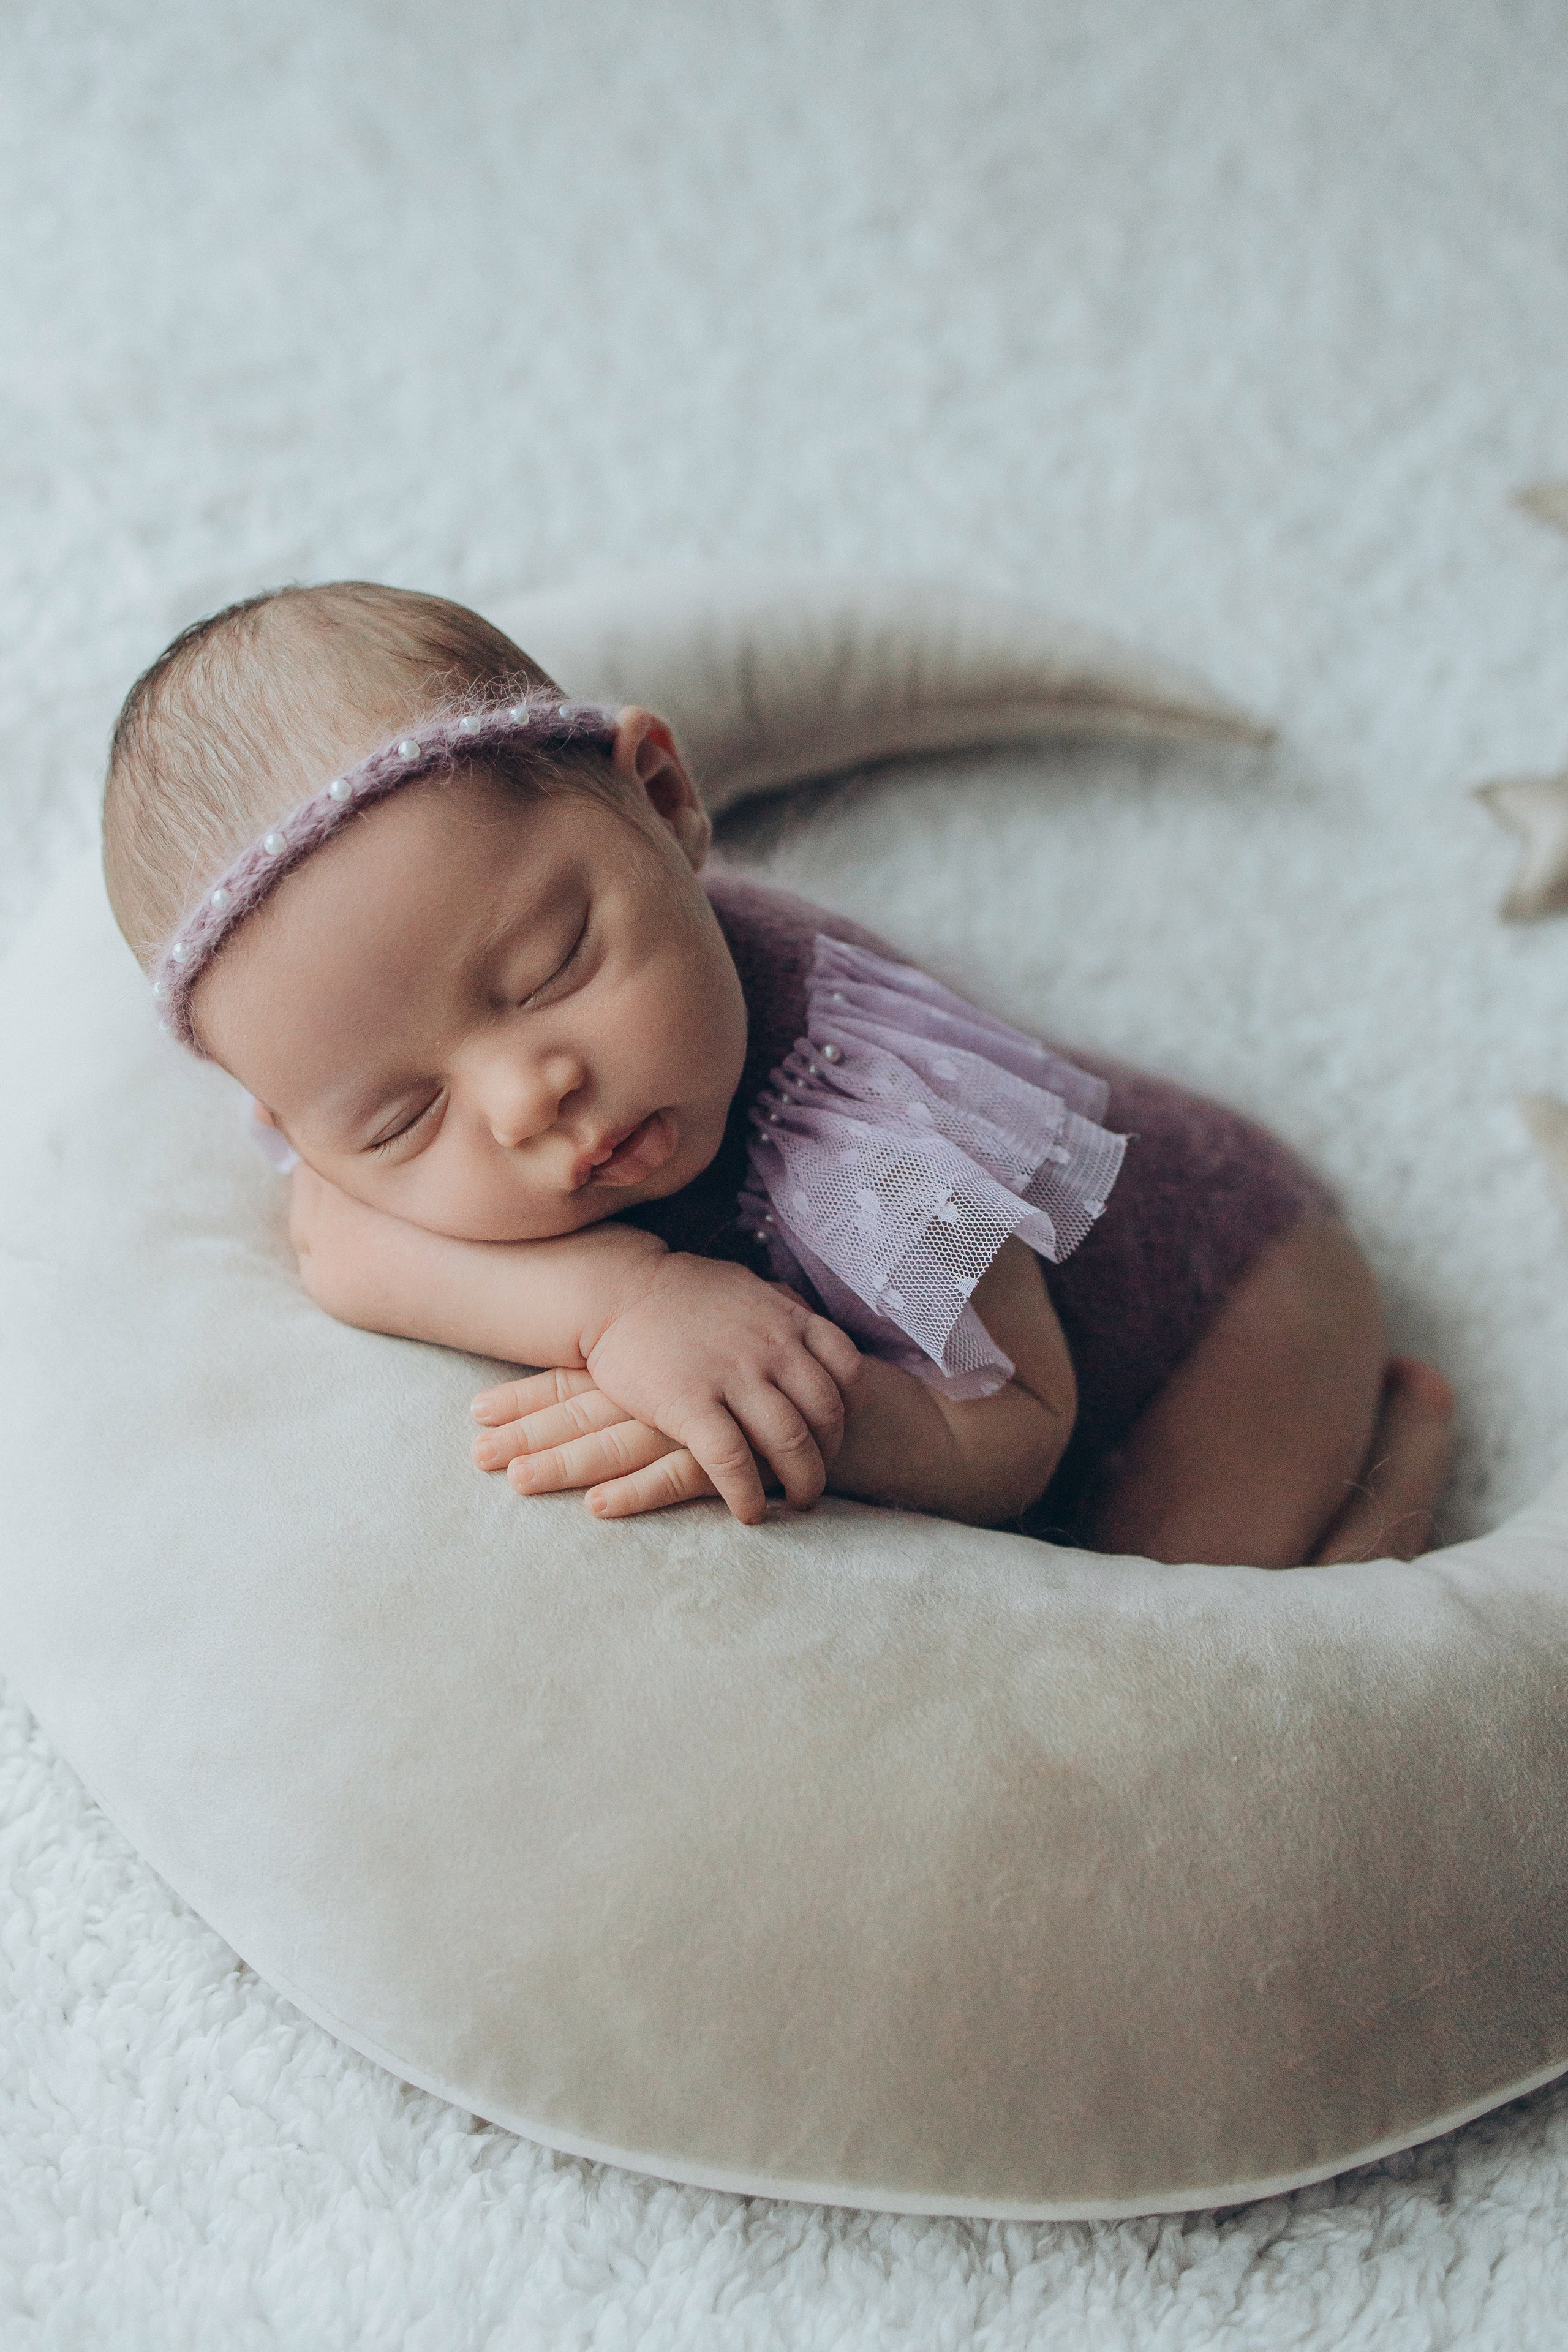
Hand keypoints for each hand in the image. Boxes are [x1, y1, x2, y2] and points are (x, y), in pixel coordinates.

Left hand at [471, 1368, 720, 1517]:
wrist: (833, 1388)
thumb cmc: (745, 1390)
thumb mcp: (691, 1368)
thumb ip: (641, 1377)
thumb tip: (591, 1395)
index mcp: (643, 1372)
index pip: (572, 1383)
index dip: (524, 1399)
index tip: (478, 1412)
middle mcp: (657, 1396)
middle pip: (581, 1416)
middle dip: (527, 1436)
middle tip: (479, 1456)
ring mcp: (689, 1427)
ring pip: (615, 1445)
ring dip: (565, 1463)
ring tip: (519, 1479)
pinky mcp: (727, 1460)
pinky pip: (674, 1477)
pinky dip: (635, 1492)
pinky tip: (597, 1506)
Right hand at [577, 1255, 862, 1522]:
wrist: (615, 1289)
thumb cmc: (678, 1291)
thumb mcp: (745, 1286)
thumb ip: (780, 1307)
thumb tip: (805, 1320)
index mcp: (785, 1319)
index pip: (847, 1368)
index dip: (851, 1408)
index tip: (839, 1431)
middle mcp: (769, 1347)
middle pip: (825, 1413)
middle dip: (829, 1454)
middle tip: (816, 1476)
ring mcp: (732, 1376)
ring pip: (789, 1441)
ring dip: (802, 1482)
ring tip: (796, 1502)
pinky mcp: (690, 1405)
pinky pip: (732, 1461)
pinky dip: (748, 1494)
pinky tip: (749, 1512)